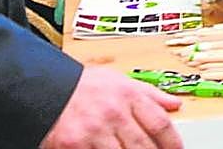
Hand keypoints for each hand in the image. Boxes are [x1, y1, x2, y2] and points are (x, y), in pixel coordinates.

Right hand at [41, 66, 182, 148]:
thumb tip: (175, 104)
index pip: (160, 123)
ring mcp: (94, 131)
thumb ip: (150, 94)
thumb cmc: (85, 85)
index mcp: (129, 96)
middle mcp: (114, 113)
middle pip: (144, 144)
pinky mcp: (75, 145)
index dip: (172, 141)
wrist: (47, 88)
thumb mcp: (121, 80)